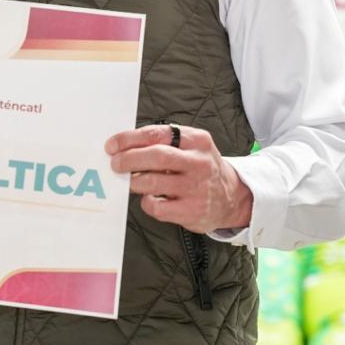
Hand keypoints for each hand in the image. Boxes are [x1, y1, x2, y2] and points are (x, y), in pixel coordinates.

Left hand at [105, 124, 251, 232]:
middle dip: (129, 159)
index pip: (157, 134)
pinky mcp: (192, 211)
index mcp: (196, 140)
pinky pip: (158, 207)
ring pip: (153, 183)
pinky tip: (150, 198)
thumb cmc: (200, 168)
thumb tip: (125, 147)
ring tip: (131, 181)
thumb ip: (163, 143)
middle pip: (156, 156)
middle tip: (115, 164)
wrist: (232, 197)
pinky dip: (147, 202)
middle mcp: (199, 162)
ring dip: (135, 182)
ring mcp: (197, 188)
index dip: (129, 139)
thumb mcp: (191, 146)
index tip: (112, 145)